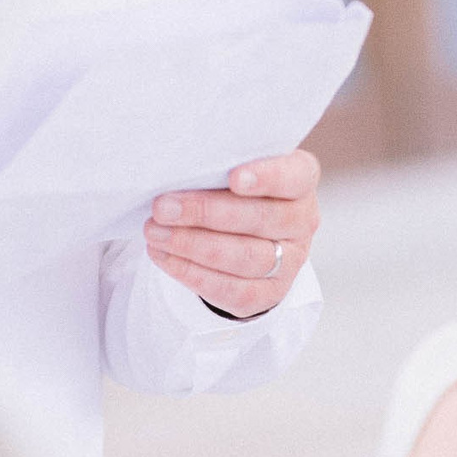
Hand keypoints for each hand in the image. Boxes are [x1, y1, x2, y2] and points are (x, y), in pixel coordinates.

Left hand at [143, 149, 320, 319]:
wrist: (239, 234)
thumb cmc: (230, 189)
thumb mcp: (231, 168)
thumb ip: (217, 164)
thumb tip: (175, 166)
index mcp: (299, 180)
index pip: (295, 176)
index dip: (267, 177)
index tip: (234, 178)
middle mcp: (301, 220)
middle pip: (261, 218)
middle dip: (206, 213)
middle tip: (163, 207)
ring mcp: (290, 260)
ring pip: (246, 257)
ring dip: (193, 245)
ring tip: (155, 232)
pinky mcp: (269, 293)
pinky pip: (232, 289)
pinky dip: (192, 273)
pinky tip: (163, 256)